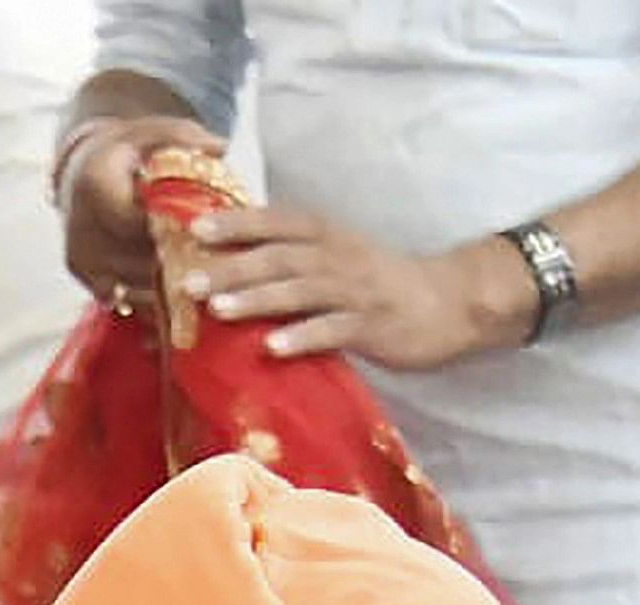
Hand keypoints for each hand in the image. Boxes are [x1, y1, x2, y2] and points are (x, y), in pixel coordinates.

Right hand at [57, 114, 224, 300]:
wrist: (83, 167)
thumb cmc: (127, 148)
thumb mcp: (155, 130)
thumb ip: (187, 137)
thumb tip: (220, 147)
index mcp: (96, 184)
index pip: (138, 222)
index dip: (174, 234)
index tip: (208, 236)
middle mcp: (80, 224)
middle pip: (137, 260)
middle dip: (178, 267)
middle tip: (216, 270)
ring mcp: (79, 253)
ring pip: (131, 284)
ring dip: (167, 289)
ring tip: (204, 284)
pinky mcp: (81, 274)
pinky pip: (121, 297)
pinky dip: (149, 300)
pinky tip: (178, 298)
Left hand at [177, 207, 535, 370]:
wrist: (452, 302)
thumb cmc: (381, 282)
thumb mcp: (337, 257)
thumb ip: (292, 257)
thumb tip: (231, 262)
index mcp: (327, 237)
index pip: (277, 222)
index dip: (238, 222)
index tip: (194, 227)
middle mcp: (338, 257)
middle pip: (280, 257)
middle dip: (233, 266)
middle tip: (187, 278)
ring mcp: (356, 292)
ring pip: (302, 290)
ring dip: (258, 298)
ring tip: (217, 309)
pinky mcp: (374, 327)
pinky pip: (334, 331)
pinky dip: (303, 337)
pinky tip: (272, 348)